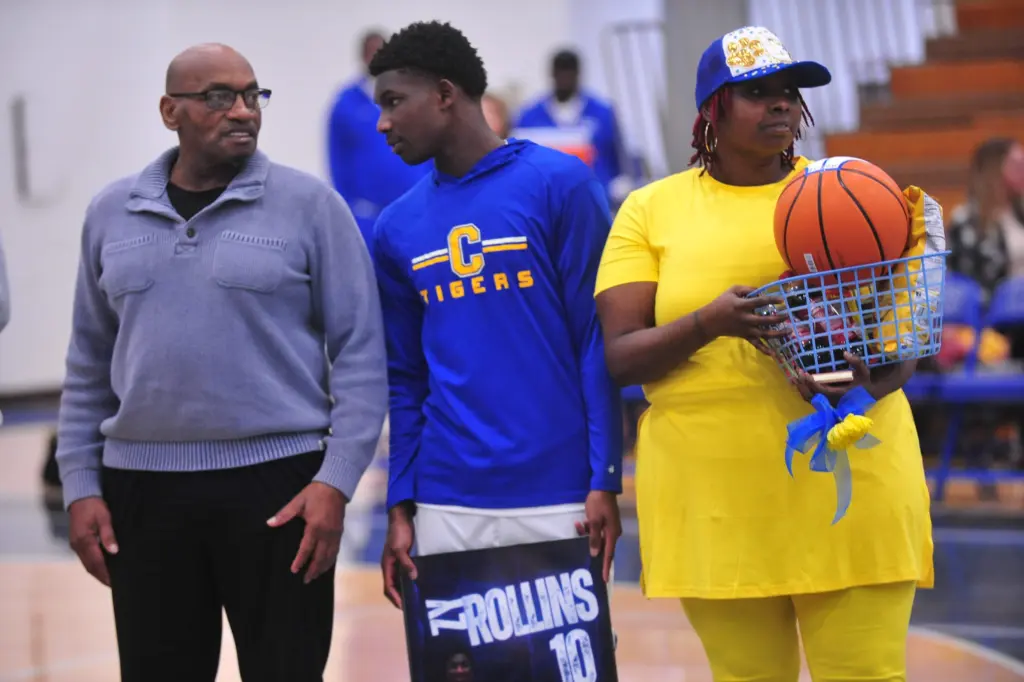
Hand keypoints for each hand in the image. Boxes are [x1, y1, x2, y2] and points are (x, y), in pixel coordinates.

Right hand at [68, 496, 117, 586]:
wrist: (81, 496)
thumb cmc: (94, 505)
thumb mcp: (104, 517)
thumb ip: (108, 534)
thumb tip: (114, 551)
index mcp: (83, 540)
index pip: (96, 562)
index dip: (105, 574)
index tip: (114, 583)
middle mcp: (77, 545)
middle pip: (90, 567)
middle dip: (102, 577)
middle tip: (115, 586)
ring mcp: (75, 545)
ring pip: (87, 564)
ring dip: (98, 573)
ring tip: (111, 581)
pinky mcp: (77, 543)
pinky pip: (85, 558)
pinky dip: (94, 565)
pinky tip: (104, 568)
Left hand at [267, 482, 345, 583]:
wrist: (336, 486)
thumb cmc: (315, 493)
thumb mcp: (298, 501)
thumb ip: (284, 514)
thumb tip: (269, 523)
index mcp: (315, 526)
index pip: (307, 548)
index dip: (300, 560)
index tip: (294, 570)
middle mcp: (327, 533)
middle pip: (320, 556)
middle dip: (313, 570)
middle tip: (306, 580)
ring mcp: (335, 533)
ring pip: (330, 555)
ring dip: (323, 567)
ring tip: (315, 576)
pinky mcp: (340, 532)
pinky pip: (336, 550)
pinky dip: (331, 560)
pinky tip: (326, 565)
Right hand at [381, 504, 416, 608]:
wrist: (402, 518)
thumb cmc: (398, 533)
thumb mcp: (400, 548)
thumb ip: (405, 563)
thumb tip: (413, 577)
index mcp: (386, 566)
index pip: (388, 587)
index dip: (394, 598)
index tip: (403, 607)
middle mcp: (390, 567)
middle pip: (393, 587)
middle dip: (400, 597)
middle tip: (411, 606)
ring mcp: (397, 563)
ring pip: (400, 581)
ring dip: (405, 589)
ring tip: (415, 598)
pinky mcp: (404, 559)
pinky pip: (406, 573)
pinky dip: (410, 580)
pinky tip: (418, 583)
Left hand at [573, 491, 620, 582]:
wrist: (603, 487)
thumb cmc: (598, 504)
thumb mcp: (594, 521)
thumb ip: (594, 538)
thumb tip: (595, 553)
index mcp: (612, 534)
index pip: (609, 554)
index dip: (605, 567)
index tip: (603, 579)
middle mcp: (613, 532)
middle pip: (604, 547)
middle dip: (593, 550)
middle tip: (584, 557)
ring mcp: (610, 526)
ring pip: (598, 537)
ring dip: (588, 535)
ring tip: (579, 526)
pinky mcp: (606, 521)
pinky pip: (597, 530)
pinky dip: (589, 529)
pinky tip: (581, 523)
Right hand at [699, 285, 788, 348]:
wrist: (709, 321)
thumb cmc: (721, 303)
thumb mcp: (732, 290)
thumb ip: (747, 289)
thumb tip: (762, 291)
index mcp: (742, 305)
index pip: (760, 301)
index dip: (772, 300)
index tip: (782, 300)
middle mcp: (745, 318)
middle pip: (765, 319)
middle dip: (778, 318)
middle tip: (788, 316)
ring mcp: (746, 329)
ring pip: (763, 333)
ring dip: (777, 333)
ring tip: (788, 331)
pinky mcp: (744, 336)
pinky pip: (755, 344)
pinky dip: (764, 349)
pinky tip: (773, 354)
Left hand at [793, 352, 915, 402]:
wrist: (868, 395)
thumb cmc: (864, 383)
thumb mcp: (863, 372)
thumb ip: (857, 362)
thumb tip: (845, 353)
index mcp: (839, 395)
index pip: (821, 390)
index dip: (811, 383)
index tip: (805, 374)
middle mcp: (831, 402)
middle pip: (812, 396)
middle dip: (803, 386)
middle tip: (798, 374)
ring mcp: (828, 404)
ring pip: (810, 399)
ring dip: (801, 389)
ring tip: (795, 378)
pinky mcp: (826, 403)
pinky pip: (812, 399)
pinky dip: (804, 392)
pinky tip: (799, 384)